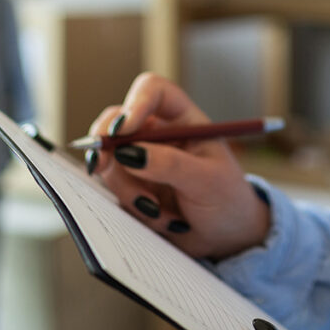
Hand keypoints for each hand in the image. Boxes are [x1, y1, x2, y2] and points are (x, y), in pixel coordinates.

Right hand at [87, 72, 270, 259]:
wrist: (226, 238)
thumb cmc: (228, 200)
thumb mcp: (207, 180)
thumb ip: (171, 164)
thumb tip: (130, 153)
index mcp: (183, 119)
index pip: (153, 92)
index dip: (135, 103)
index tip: (123, 129)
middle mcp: (157, 135)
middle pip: (117, 121)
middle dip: (106, 142)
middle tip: (102, 164)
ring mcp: (140, 160)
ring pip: (111, 160)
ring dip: (128, 188)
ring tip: (160, 210)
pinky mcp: (132, 187)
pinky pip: (115, 191)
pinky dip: (132, 206)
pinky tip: (161, 219)